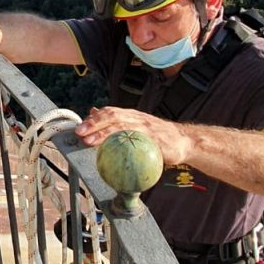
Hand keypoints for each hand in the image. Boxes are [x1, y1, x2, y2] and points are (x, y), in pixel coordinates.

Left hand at [75, 106, 191, 165]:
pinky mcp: (155, 141)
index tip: (80, 127)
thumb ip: (116, 121)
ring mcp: (146, 128)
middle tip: (80, 132)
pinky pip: (139, 142)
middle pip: (114, 116)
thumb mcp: (136, 125)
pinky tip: (115, 151)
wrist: (183, 141)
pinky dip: (126, 145)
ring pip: (123, 126)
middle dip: (95, 123)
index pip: (110, 112)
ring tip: (89, 141)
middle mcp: (137, 118)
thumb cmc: (156, 135)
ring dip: (104, 133)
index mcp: (132, 115)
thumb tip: (93, 113)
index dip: (94, 119)